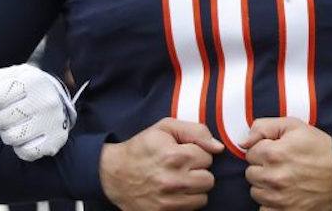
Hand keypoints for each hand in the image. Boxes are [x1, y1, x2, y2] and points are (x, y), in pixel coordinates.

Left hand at [0, 64, 74, 161]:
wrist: (53, 95)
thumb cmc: (20, 89)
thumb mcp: (2, 79)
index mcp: (32, 79)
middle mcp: (46, 99)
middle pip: (1, 120)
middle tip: (9, 113)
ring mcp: (53, 120)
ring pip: (12, 137)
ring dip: (9, 133)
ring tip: (18, 124)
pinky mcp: (57, 139)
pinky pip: (27, 153)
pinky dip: (22, 148)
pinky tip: (28, 137)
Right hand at [99, 118, 222, 210]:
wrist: (113, 174)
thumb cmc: (142, 148)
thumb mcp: (166, 128)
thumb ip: (196, 131)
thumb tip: (218, 148)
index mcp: (175, 156)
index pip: (208, 156)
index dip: (197, 153)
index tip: (183, 152)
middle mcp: (173, 181)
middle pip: (209, 179)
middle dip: (198, 171)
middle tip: (182, 167)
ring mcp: (168, 201)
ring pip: (203, 196)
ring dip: (194, 188)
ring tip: (179, 179)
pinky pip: (192, 209)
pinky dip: (186, 201)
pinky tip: (174, 192)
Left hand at [243, 117, 331, 210]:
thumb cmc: (320, 149)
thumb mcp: (295, 126)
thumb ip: (264, 127)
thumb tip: (244, 141)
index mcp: (274, 153)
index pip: (250, 153)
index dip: (264, 150)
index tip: (278, 151)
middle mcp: (273, 177)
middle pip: (250, 173)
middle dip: (263, 168)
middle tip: (283, 165)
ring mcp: (278, 198)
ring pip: (256, 192)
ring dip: (266, 186)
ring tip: (285, 179)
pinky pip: (264, 209)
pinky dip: (271, 203)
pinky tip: (285, 194)